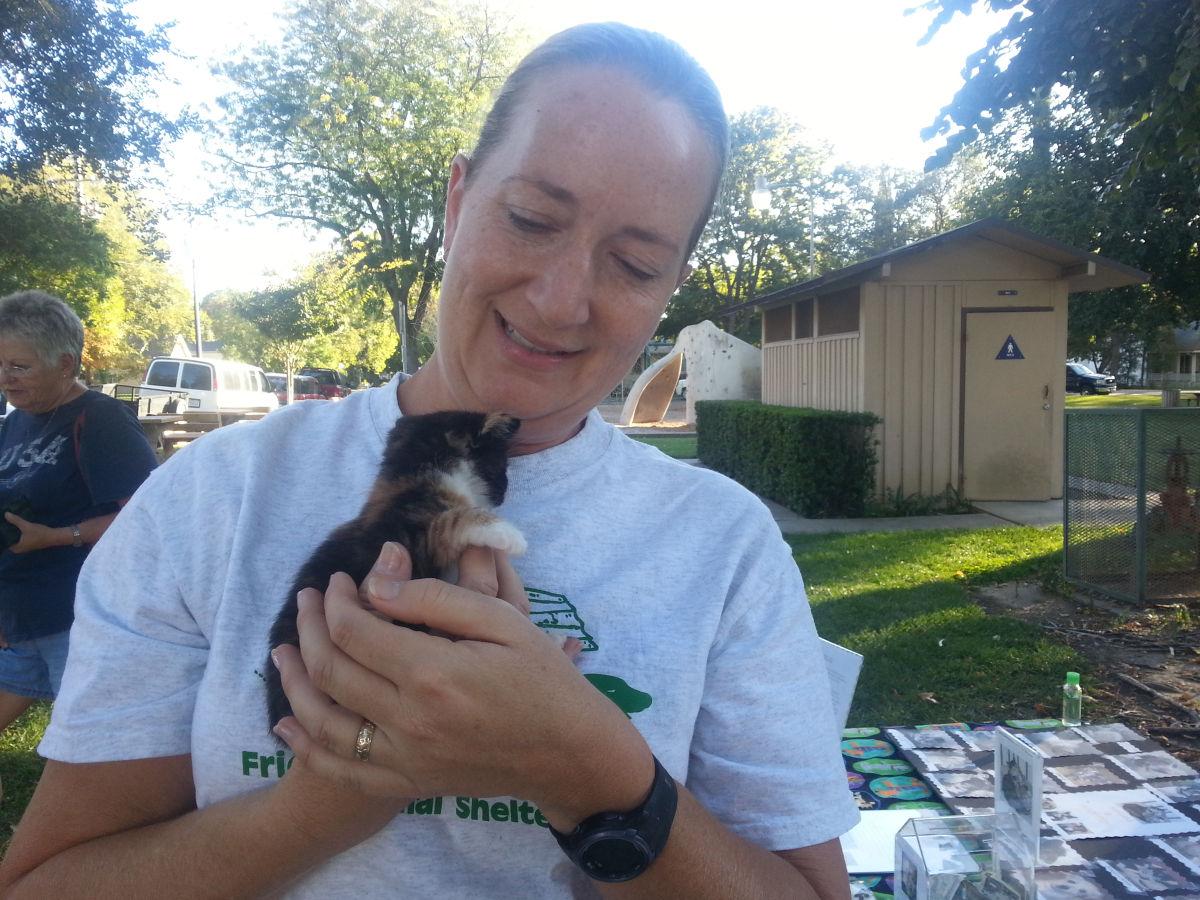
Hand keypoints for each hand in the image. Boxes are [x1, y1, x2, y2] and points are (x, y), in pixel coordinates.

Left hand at [4, 513, 59, 554]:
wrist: (54, 537)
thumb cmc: (40, 534)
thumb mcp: (27, 526)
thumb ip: (16, 520)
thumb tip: (5, 514)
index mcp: (15, 548)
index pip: (3, 542)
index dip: (1, 534)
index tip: (0, 526)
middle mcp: (17, 549)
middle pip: (7, 540)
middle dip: (5, 532)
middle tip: (3, 523)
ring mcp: (23, 547)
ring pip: (12, 539)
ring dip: (10, 532)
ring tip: (7, 523)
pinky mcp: (27, 543)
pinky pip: (17, 539)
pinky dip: (15, 533)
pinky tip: (15, 527)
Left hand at [272, 542, 650, 829]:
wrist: (568, 753)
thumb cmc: (543, 679)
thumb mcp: (502, 621)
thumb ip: (435, 599)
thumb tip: (376, 582)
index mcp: (432, 673)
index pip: (355, 629)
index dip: (337, 599)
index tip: (337, 580)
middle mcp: (409, 720)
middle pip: (331, 669)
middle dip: (310, 627)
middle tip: (308, 600)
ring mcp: (404, 758)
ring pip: (322, 720)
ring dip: (295, 681)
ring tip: (282, 650)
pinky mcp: (407, 781)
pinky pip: (340, 769)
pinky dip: (306, 746)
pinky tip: (287, 723)